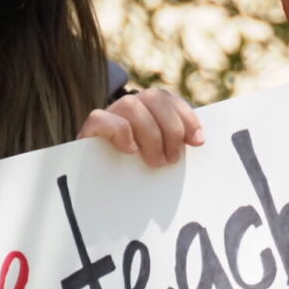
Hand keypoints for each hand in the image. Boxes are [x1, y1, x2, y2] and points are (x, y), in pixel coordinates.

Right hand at [78, 87, 203, 167]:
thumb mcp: (158, 158)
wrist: (95, 192)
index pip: (168, 99)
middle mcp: (128, 108)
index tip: (198, 141)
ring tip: (155, 161)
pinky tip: (130, 151)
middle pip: (154, 97)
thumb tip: (199, 142)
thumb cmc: (134, 176)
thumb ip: (173, 147)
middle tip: (173, 159)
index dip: (185, 116)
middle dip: (171, 128)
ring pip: (130, 104)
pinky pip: (100, 118)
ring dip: (150, 134)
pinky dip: (120, 132)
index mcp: (147, 110)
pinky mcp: (89, 131)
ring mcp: (107, 116)